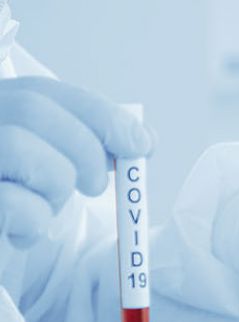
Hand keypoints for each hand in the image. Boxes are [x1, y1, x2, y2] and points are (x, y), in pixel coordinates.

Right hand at [0, 77, 150, 247]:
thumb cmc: (9, 204)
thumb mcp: (45, 165)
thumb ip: (84, 144)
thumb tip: (143, 140)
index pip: (41, 90)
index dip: (99, 114)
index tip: (141, 144)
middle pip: (33, 109)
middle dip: (85, 148)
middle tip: (96, 186)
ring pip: (20, 146)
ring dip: (56, 184)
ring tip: (47, 207)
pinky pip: (11, 202)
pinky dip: (34, 221)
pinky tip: (24, 231)